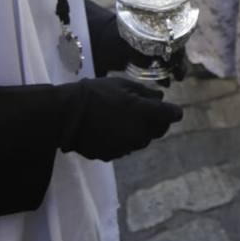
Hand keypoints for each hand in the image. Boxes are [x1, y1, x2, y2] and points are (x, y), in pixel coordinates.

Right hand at [56, 77, 182, 160]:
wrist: (66, 114)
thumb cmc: (95, 93)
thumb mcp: (121, 84)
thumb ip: (145, 92)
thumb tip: (161, 96)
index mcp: (144, 114)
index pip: (170, 116)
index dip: (173, 112)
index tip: (173, 109)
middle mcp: (139, 134)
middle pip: (159, 131)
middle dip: (158, 122)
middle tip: (149, 112)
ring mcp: (126, 147)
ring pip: (142, 141)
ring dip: (141, 131)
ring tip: (127, 119)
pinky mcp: (112, 155)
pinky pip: (126, 147)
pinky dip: (125, 139)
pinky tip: (113, 129)